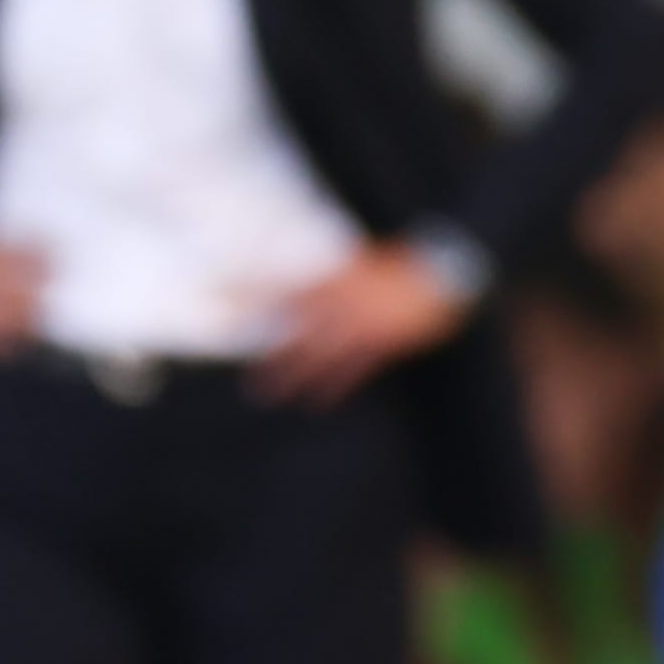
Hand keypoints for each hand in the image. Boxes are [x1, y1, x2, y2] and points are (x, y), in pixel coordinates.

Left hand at [258, 242, 472, 404]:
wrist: (445, 278)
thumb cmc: (402, 268)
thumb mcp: (365, 262)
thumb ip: (337, 274)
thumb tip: (315, 280)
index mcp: (337, 278)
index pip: (284, 284)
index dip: (249, 287)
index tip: (218, 290)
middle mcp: (344, 301)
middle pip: (296, 327)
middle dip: (270, 351)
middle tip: (245, 375)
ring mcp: (363, 323)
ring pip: (320, 353)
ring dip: (292, 374)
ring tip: (268, 394)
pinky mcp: (382, 342)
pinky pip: (353, 367)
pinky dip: (335, 385)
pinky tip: (318, 402)